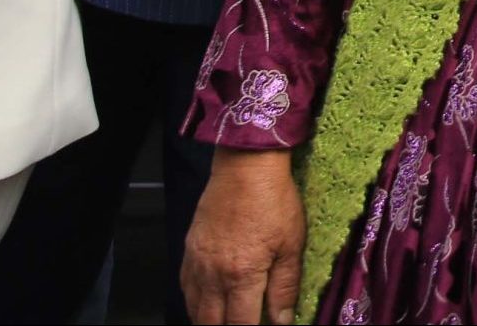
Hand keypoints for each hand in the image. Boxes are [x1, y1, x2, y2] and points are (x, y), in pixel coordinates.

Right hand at [183, 148, 304, 324]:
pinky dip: (194, 303)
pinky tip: (206, 305)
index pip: (240, 325)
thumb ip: (285, 287)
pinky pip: (185, 288)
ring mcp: (197, 263)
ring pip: (194, 309)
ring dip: (208, 321)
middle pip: (211, 323)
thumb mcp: (291, 245)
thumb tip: (282, 320)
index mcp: (242, 275)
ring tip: (225, 321)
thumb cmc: (273, 201)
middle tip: (241, 325)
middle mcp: (213, 275)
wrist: (245, 166)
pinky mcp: (189, 250)